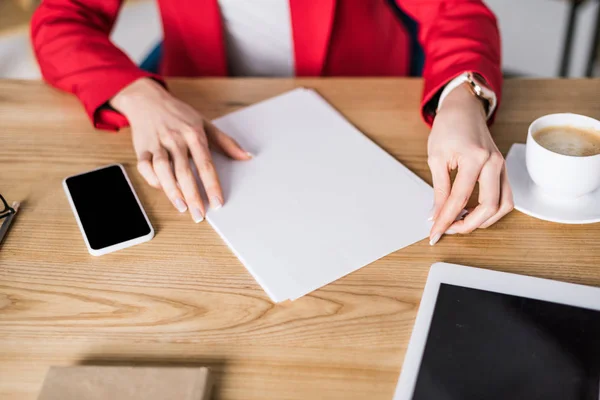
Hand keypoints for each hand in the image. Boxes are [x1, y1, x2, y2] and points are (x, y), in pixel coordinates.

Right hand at [110, 78, 250, 221]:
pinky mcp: (142, 148)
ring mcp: (157, 143)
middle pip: (184, 170)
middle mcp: (175, 139)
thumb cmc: (179, 114)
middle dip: (193, 195)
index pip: (205, 163)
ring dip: (171, 190)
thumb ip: (226, 142)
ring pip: (162, 169)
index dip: (212, 184)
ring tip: (182, 207)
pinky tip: (163, 190)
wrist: (147, 99)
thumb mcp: (205, 123)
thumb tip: (247, 156)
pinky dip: (152, 180)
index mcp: (193, 134)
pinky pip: (144, 167)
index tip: (217, 202)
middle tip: (200, 214)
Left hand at [427, 83, 512, 244]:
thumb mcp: (436, 157)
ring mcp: (502, 166)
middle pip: (488, 206)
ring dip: (483, 221)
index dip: (446, 219)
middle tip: (447, 229)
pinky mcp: (503, 169)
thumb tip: (436, 215)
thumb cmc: (448, 127)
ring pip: (503, 205)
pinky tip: (472, 212)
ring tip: (460, 223)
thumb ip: (439, 189)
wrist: (464, 109)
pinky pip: (505, 197)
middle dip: (467, 225)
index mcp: (475, 158)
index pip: (460, 198)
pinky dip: (491, 210)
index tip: (435, 232)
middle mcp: (494, 163)